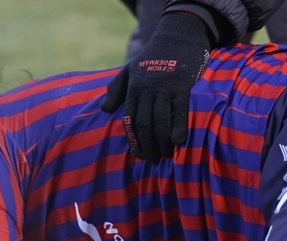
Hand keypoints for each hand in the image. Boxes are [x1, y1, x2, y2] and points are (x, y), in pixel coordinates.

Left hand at [100, 11, 211, 161]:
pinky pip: (180, 110)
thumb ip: (116, 89)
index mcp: (133, 89)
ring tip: (165, 155)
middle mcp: (147, 90)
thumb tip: (104, 110)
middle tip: (152, 160)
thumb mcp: (130, 69)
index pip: (130, 120)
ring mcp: (165, 87)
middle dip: (147, 146)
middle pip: (144, 124)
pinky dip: (179, 127)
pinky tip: (179, 141)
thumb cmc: (153, 55)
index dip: (133, 140)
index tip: (137, 154)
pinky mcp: (182, 85)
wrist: (178, 34)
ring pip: (160, 120)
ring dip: (162, 142)